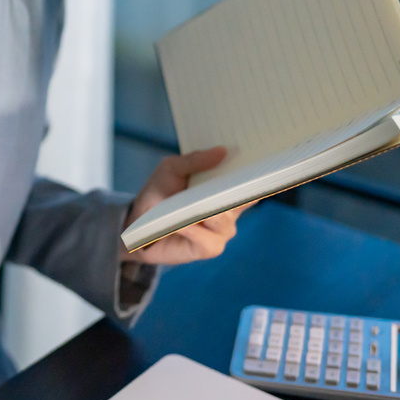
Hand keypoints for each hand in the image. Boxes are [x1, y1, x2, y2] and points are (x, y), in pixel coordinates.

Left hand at [121, 147, 243, 265]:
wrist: (138, 223)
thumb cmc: (158, 193)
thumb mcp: (172, 169)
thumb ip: (195, 160)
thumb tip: (222, 151)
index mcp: (225, 189)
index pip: (248, 182)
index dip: (255, 173)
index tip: (261, 161)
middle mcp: (230, 210)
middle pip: (241, 201)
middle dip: (232, 189)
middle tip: (222, 177)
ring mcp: (222, 230)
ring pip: (223, 219)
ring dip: (203, 210)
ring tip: (186, 203)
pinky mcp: (210, 248)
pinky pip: (207, 237)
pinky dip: (191, 229)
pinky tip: (178, 224)